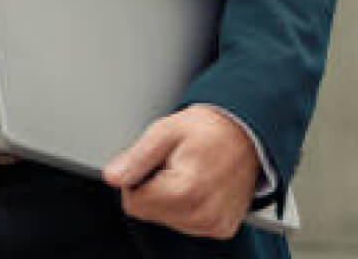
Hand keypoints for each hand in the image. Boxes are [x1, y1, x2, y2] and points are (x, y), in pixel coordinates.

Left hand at [102, 105, 259, 239]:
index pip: (133, 204)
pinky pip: (188, 224)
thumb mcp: (164, 131)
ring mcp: (214, 224)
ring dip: (171, 198)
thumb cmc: (207, 129)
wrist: (245, 133)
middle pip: (150, 214)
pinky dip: (188, 205)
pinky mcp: (222, 228)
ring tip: (188, 172)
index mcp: (185, 190)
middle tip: (174, 164)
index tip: (154, 162)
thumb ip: (136, 158)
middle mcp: (202, 214)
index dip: (136, 179)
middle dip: (154, 188)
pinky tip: (200, 185)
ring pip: (167, 221)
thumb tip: (111, 177)